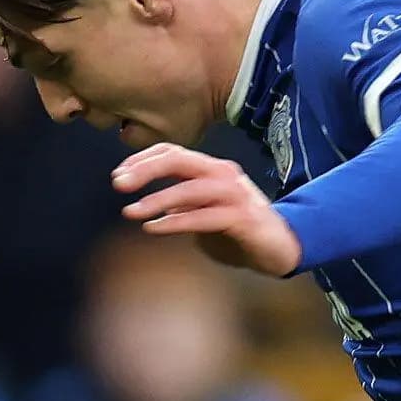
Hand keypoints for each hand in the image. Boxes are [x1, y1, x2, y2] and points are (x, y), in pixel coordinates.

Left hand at [116, 143, 299, 275]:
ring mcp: (235, 195)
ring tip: (130, 212)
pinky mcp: (243, 218)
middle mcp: (224, 174)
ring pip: (189, 189)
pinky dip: (175, 221)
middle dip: (145, 169)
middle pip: (179, 159)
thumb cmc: (239, 231)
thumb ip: (182, 203)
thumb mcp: (204, 212)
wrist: (282, 248)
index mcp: (212, 169)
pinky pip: (203, 217)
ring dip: (156, 200)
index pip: (173, 152)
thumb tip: (149, 202)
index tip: (119, 176)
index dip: (142, 160)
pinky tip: (153, 228)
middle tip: (118, 184)